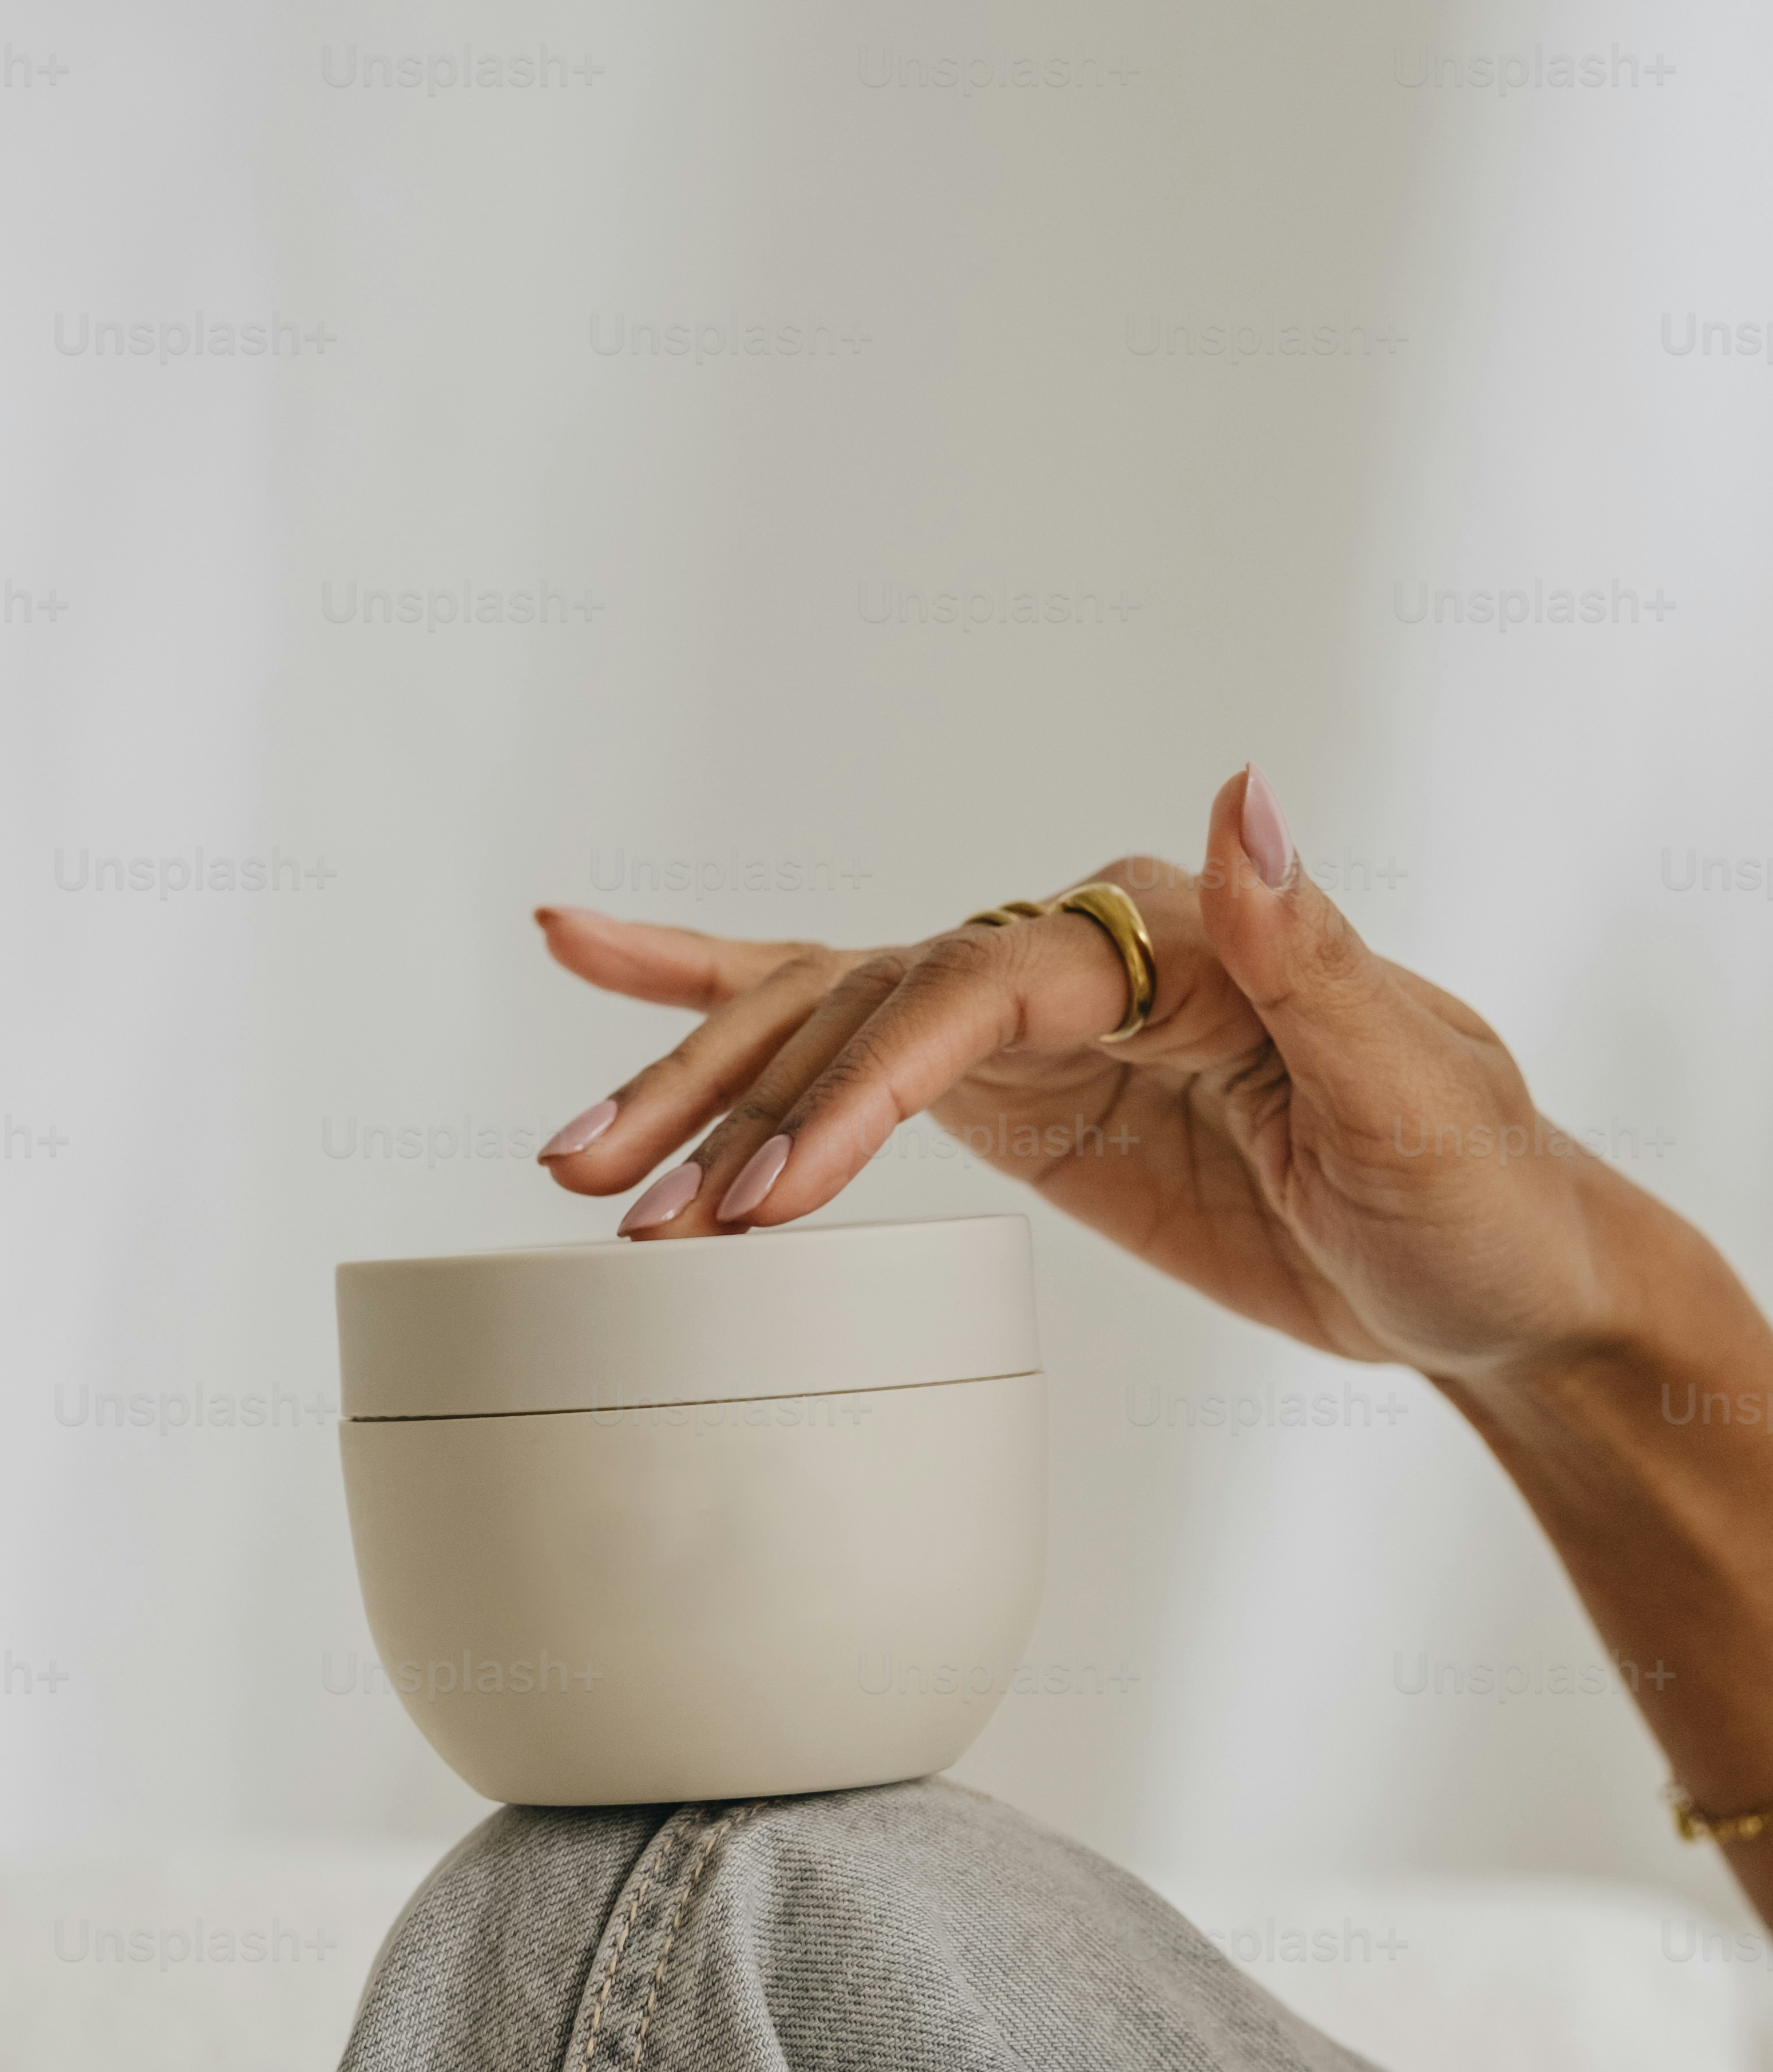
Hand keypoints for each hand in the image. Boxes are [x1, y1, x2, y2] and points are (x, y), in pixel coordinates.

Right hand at [537, 767, 1643, 1381]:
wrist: (1494, 1274)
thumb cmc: (1478, 1190)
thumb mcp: (1418, 1089)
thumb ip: (1314, 954)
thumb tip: (1247, 797)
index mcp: (1179, 937)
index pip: (976, 990)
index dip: (862, 1086)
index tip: (774, 1195)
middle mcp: (1085, 954)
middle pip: (865, 999)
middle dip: (728, 1090)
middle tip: (605, 1175)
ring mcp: (1038, 1023)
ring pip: (828, 1029)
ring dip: (699, 1094)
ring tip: (576, 1164)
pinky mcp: (1014, 1094)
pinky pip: (852, 1054)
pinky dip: (740, 1028)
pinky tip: (612, 982)